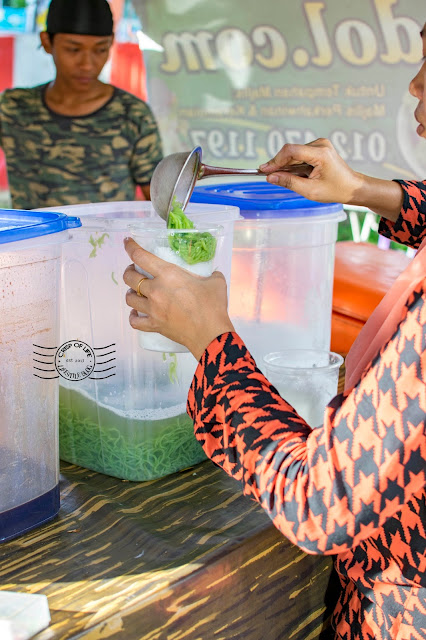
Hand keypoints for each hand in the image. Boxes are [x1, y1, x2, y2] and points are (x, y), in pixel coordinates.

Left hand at [123, 238, 234, 360]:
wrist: (210, 334)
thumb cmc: (213, 307)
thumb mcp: (216, 282)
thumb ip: (211, 275)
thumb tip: (213, 274)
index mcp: (168, 274)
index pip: (141, 256)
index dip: (130, 247)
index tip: (127, 243)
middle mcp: (156, 290)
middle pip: (130, 277)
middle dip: (129, 271)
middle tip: (135, 271)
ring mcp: (153, 309)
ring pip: (129, 298)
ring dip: (131, 293)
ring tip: (137, 292)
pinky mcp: (154, 325)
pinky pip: (134, 321)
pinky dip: (133, 316)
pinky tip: (137, 313)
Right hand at [259, 138, 363, 204]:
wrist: (352, 187)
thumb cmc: (335, 190)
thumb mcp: (310, 190)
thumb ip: (289, 182)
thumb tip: (271, 177)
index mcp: (320, 153)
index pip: (291, 151)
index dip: (275, 160)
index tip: (264, 170)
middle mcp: (320, 144)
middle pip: (291, 152)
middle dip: (279, 164)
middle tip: (267, 176)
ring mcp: (320, 144)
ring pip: (294, 153)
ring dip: (287, 166)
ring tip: (284, 178)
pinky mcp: (318, 148)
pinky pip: (300, 154)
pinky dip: (294, 164)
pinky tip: (295, 175)